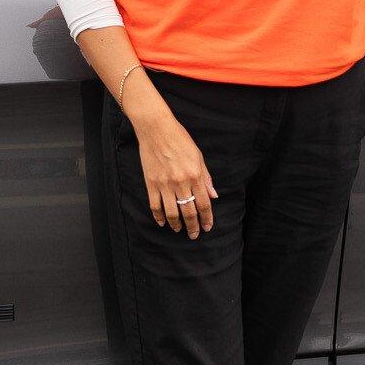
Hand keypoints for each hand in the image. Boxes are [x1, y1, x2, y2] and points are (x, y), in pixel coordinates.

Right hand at [129, 105, 217, 236]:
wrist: (157, 129)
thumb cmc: (180, 140)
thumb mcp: (198, 156)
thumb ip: (206, 178)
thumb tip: (213, 196)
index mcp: (195, 175)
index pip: (204, 203)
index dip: (207, 218)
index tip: (208, 227)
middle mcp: (181, 182)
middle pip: (189, 211)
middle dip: (193, 226)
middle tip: (195, 235)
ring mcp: (165, 184)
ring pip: (172, 212)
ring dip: (177, 225)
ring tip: (179, 230)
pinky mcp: (151, 183)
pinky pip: (155, 205)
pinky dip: (159, 217)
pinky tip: (163, 222)